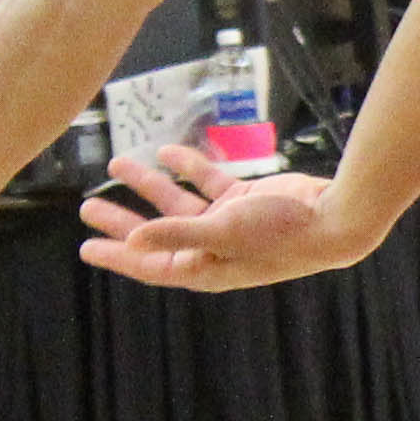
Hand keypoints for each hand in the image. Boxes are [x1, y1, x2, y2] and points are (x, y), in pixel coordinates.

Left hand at [79, 144, 353, 291]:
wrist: (333, 217)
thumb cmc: (281, 234)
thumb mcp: (222, 232)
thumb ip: (175, 233)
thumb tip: (132, 242)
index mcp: (203, 268)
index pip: (149, 265)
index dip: (116, 255)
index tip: (87, 247)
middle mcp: (210, 249)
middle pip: (155, 234)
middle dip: (122, 220)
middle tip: (88, 208)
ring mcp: (226, 224)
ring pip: (177, 202)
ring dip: (149, 185)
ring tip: (118, 165)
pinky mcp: (242, 201)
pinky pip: (206, 183)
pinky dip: (188, 167)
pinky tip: (168, 152)